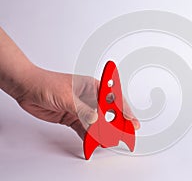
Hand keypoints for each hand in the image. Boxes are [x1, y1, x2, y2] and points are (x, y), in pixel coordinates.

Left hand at [14, 67, 139, 139]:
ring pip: (97, 123)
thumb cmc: (47, 83)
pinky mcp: (73, 118)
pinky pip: (85, 129)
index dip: (124, 110)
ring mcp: (82, 109)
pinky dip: (89, 137)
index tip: (131, 121)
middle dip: (116, 124)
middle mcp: (90, 98)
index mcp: (93, 86)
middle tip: (122, 134)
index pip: (114, 98)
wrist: (27, 89)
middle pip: (108, 112)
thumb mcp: (68, 97)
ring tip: (106, 141)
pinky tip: (92, 142)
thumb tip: (97, 120)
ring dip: (102, 132)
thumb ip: (83, 110)